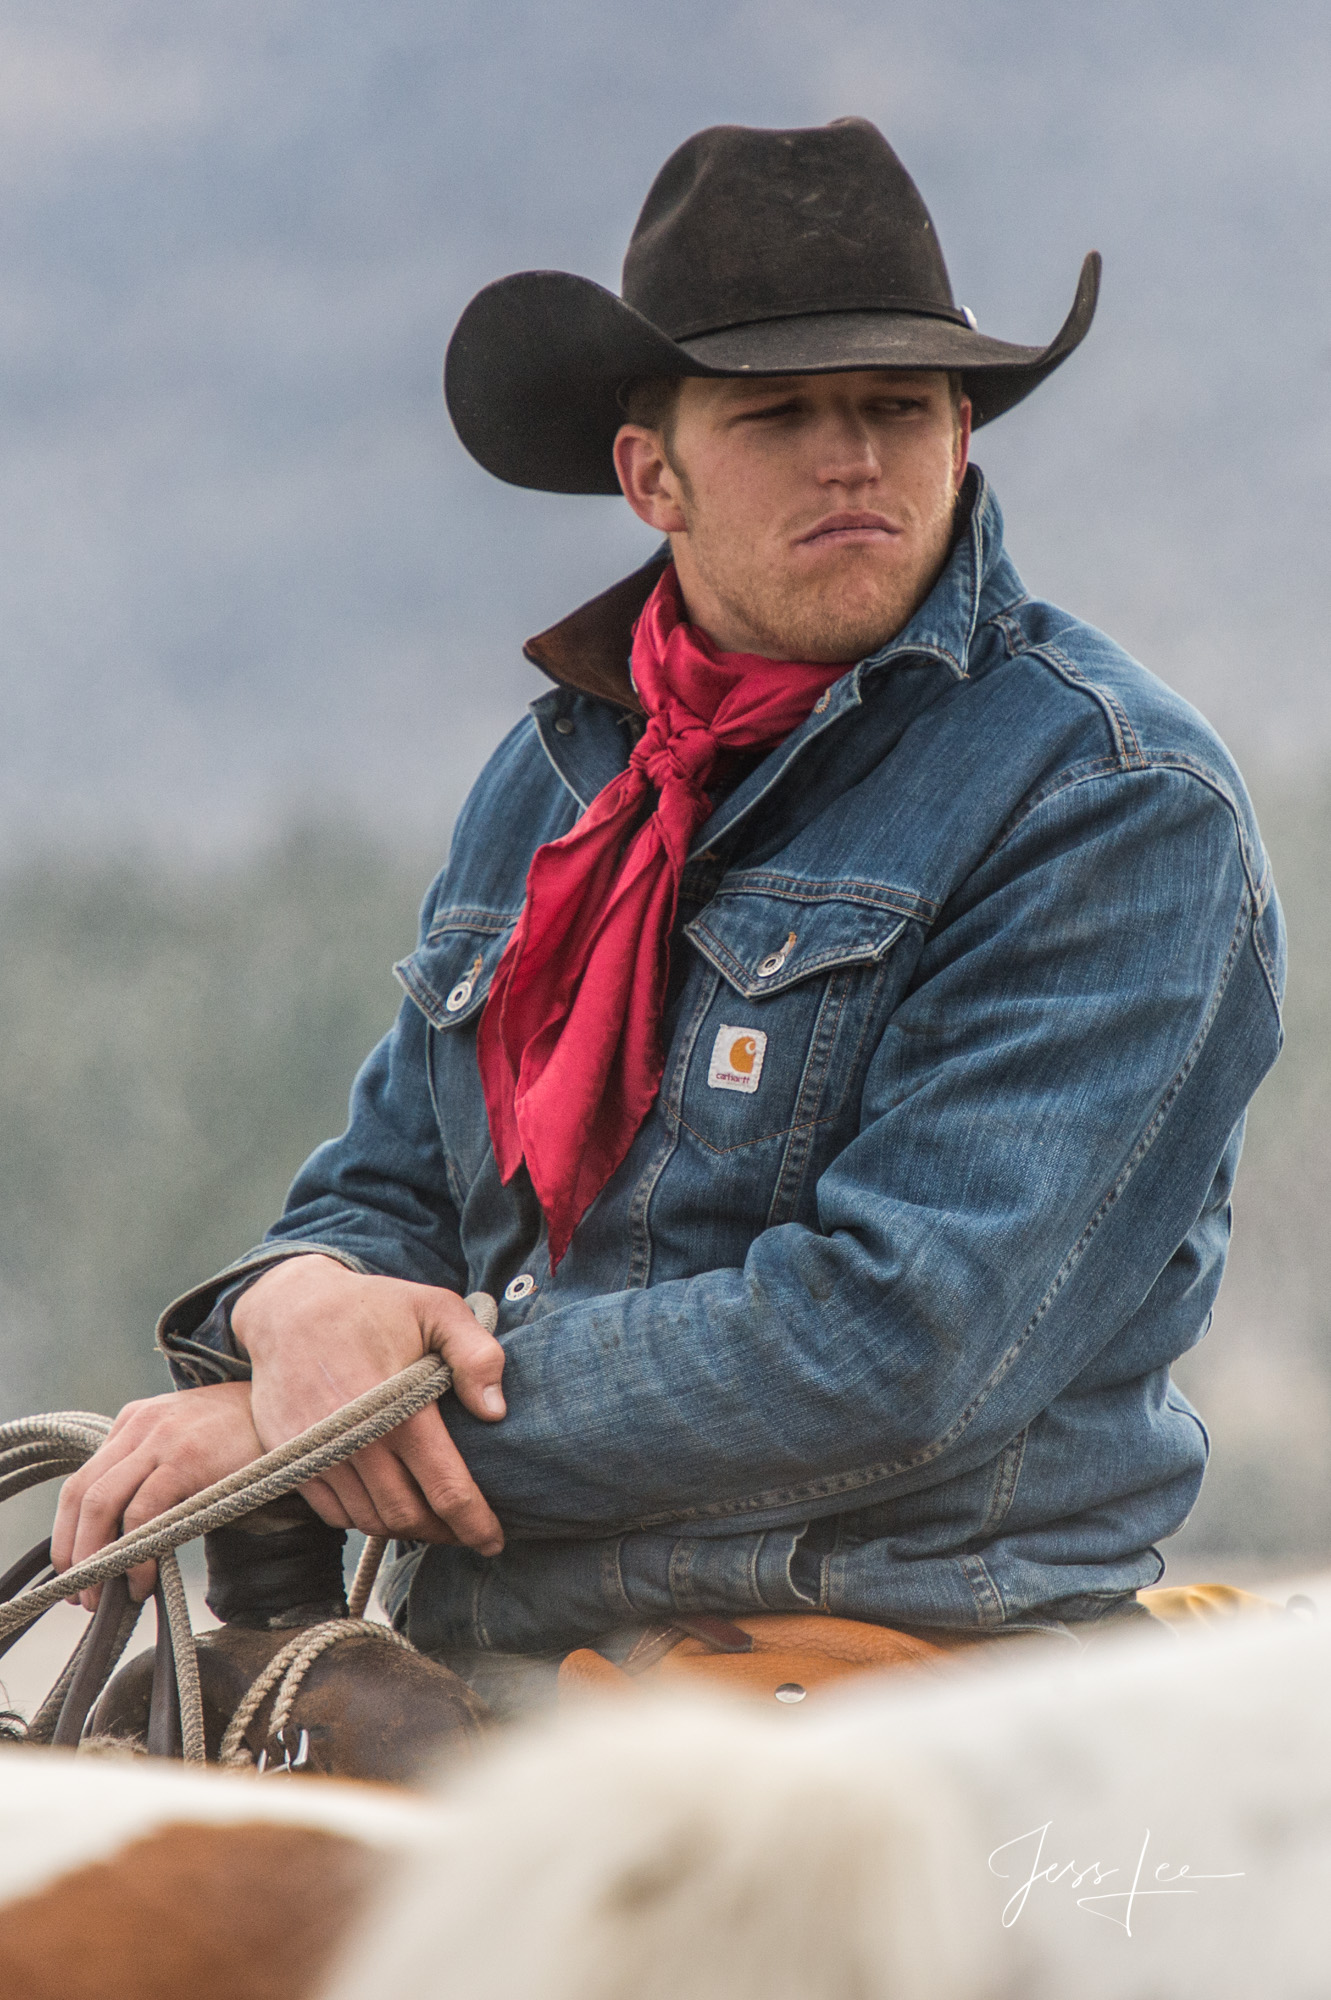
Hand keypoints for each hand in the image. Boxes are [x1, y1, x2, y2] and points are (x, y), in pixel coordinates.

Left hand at [52, 1381, 263, 1608]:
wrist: (290, 1411)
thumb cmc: (243, 1437)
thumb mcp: (187, 1441)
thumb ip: (155, 1470)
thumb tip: (125, 1535)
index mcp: (134, 1421)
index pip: (81, 1482)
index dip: (67, 1533)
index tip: (74, 1572)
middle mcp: (139, 1426)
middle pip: (79, 1494)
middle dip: (72, 1552)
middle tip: (79, 1595)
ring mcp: (160, 1439)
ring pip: (99, 1504)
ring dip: (94, 1559)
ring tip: (101, 1595)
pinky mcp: (185, 1459)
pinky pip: (142, 1514)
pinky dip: (134, 1554)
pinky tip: (142, 1580)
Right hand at [232, 1255, 506, 1556]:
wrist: (288, 1309)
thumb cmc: (371, 1307)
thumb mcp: (435, 1309)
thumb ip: (475, 1355)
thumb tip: (496, 1411)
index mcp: (400, 1410)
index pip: (447, 1490)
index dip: (475, 1524)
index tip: (494, 1542)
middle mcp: (358, 1441)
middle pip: (409, 1517)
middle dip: (444, 1533)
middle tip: (466, 1531)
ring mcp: (320, 1456)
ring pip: (371, 1520)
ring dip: (405, 1530)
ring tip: (432, 1521)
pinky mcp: (292, 1461)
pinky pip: (335, 1513)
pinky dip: (365, 1518)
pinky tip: (387, 1503)